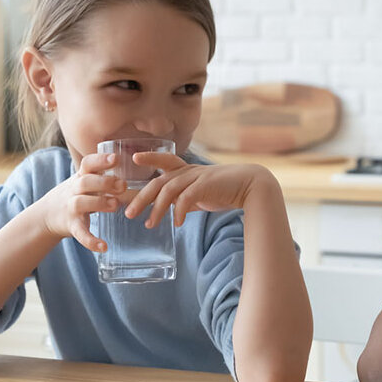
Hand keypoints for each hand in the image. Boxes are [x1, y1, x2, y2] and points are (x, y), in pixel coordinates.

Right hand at [37, 152, 126, 251]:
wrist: (48, 215)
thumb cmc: (78, 194)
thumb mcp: (88, 182)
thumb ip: (110, 179)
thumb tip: (147, 182)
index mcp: (81, 177)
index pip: (88, 164)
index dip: (101, 160)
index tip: (116, 158)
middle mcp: (74, 190)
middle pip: (85, 182)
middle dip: (104, 182)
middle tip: (123, 185)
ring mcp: (71, 208)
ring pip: (81, 203)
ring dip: (98, 203)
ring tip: (115, 205)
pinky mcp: (72, 226)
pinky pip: (80, 233)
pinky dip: (91, 241)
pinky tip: (104, 247)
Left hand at [123, 153, 275, 227]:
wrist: (252, 186)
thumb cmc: (228, 190)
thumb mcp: (203, 193)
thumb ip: (188, 198)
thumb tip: (175, 210)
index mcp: (189, 170)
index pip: (165, 160)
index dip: (150, 157)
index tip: (135, 158)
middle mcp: (190, 171)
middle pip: (159, 181)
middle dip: (142, 197)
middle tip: (129, 213)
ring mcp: (197, 177)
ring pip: (169, 190)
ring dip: (157, 209)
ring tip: (149, 224)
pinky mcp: (206, 186)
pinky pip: (186, 198)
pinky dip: (179, 211)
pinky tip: (176, 223)